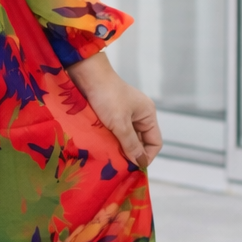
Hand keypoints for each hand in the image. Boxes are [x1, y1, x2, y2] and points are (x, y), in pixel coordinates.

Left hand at [66, 51, 161, 171]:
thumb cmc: (107, 96)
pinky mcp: (110, 113)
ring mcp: (124, 114)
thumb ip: (131, 144)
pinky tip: (102, 146)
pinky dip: (111, 140)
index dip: (146, 156)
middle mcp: (139, 115)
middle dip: (131, 153)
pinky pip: (115, 132)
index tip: (132, 167)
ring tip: (109, 157)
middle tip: (119, 165)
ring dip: (119, 147)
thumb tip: (140, 162)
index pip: (155, 143)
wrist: (87, 75)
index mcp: (148, 115)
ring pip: (126, 138)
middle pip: (140, 142)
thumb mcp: (120, 123)